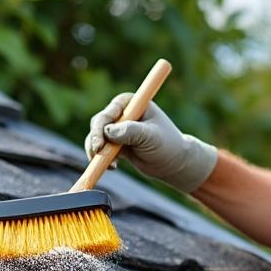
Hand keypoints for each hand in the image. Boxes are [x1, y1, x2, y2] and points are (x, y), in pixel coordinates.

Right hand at [85, 93, 217, 192]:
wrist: (174, 163)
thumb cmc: (168, 145)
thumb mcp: (151, 137)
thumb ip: (131, 132)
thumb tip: (108, 131)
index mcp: (132, 103)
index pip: (109, 113)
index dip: (101, 128)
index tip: (99, 145)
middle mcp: (123, 112)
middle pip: (98, 124)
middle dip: (95, 140)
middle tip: (97, 155)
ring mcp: (118, 128)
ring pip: (96, 137)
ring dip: (96, 151)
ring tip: (111, 164)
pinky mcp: (116, 143)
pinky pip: (100, 149)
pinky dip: (101, 158)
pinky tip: (113, 167)